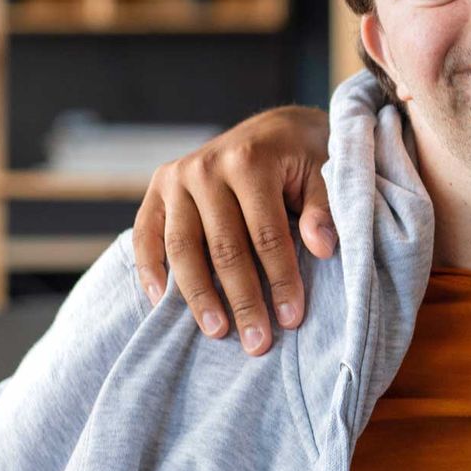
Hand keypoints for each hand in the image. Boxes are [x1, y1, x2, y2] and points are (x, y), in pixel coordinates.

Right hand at [132, 105, 335, 354]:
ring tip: (217, 333)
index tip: (292, 319)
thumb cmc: (304, 157)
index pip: (266, 234)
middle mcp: (205, 167)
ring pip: (182, 248)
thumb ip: (323, 208)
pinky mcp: (157, 189)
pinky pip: (146, 235)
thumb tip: (323, 248)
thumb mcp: (324, 171)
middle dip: (242, 300)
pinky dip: (150, 271)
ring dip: (198, 296)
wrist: (274, 128)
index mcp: (249, 161)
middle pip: (223, 247)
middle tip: (257, 343)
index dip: (280, 280)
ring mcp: (176, 178)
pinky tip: (163, 305)